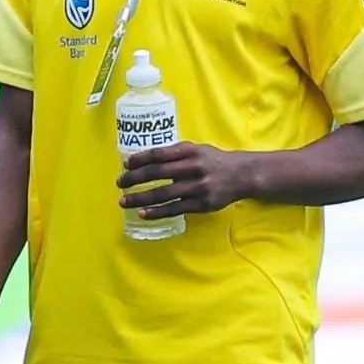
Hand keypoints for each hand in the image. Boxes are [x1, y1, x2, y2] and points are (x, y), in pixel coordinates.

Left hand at [118, 142, 257, 217]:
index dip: (140, 159)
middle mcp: (194, 167)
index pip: (159, 154)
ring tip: (124, 201)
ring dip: (140, 198)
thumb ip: (175, 153)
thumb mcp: (197, 149)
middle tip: (120, 183)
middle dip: (135, 178)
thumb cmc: (214, 161)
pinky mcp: (202, 204)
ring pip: (163, 193)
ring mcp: (198, 187)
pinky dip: (156, 212)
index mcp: (190, 151)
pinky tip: (142, 214)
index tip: (125, 165)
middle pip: (158, 173)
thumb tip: (144, 159)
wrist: (243, 175)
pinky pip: (175, 209)